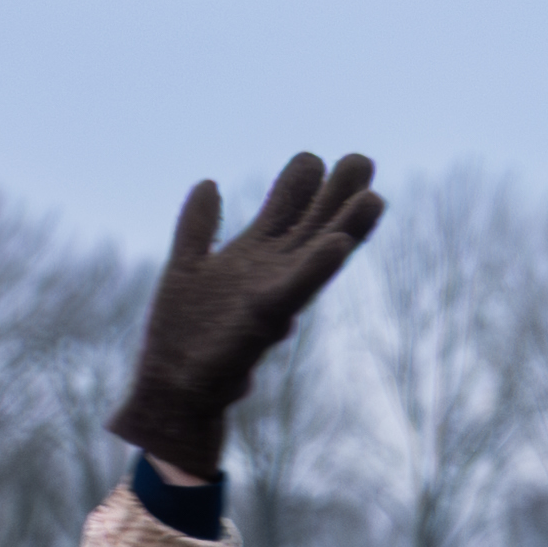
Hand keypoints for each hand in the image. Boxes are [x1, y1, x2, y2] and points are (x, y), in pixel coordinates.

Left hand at [110, 153, 384, 477]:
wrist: (172, 389)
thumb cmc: (182, 336)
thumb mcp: (185, 266)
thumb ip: (197, 226)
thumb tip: (211, 182)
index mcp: (252, 256)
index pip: (285, 210)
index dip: (299, 183)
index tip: (314, 158)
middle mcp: (271, 272)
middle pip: (313, 226)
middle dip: (337, 196)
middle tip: (363, 161)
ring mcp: (273, 294)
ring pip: (319, 254)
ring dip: (347, 228)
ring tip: (375, 198)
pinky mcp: (264, 318)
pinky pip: (297, 288)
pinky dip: (318, 266)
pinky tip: (339, 244)